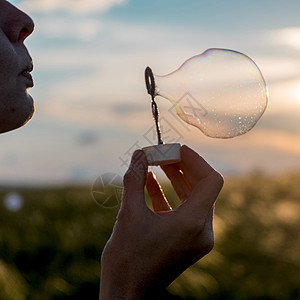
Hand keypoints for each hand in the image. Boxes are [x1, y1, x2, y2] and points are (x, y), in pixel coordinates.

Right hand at [99, 145, 223, 298]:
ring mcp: (196, 239)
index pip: (211, 180)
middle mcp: (202, 232)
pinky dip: (169, 195)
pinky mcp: (187, 242)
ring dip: (176, 179)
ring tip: (156, 163)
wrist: (126, 295)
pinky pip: (183, 211)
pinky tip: (150, 182)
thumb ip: (135, 179)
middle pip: (202, 187)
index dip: (195, 160)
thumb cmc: (126, 258)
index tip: (175, 149)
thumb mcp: (129, 213)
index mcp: (192, 224)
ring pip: (193, 198)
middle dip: (182, 167)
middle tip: (163, 153)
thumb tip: (139, 154)